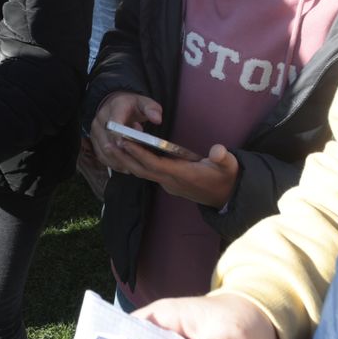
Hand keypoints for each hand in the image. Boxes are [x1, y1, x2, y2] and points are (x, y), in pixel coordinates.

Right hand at [89, 90, 162, 168]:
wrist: (115, 105)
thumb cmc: (131, 106)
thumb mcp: (144, 103)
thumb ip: (152, 109)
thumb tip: (157, 119)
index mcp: (114, 108)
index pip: (113, 124)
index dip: (119, 136)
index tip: (126, 144)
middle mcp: (101, 120)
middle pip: (107, 141)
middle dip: (122, 152)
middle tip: (136, 160)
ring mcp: (96, 132)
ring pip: (104, 151)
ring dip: (119, 160)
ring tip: (134, 164)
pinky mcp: (95, 142)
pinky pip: (102, 156)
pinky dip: (114, 163)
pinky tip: (126, 167)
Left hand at [118, 143, 239, 207]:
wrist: (227, 197)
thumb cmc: (226, 178)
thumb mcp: (229, 166)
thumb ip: (223, 158)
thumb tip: (217, 150)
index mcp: (183, 175)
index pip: (155, 164)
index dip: (139, 153)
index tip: (125, 141)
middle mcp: (171, 181)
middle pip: (142, 170)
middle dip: (125, 157)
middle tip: (109, 142)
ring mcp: (169, 184)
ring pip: (143, 173)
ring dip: (127, 160)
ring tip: (113, 146)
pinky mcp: (169, 183)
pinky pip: (148, 173)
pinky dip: (137, 163)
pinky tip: (129, 152)